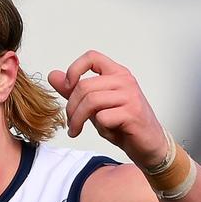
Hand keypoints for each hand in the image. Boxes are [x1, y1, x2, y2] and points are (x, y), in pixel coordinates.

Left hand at [48, 50, 167, 168]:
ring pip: (91, 101)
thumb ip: (74, 91)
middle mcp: (124, 80)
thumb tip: (53, 75)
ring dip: (78, 120)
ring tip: (76, 130)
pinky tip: (107, 132)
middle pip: (84, 86)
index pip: (92, 57)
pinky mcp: (133, 113)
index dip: (74, 69)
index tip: (67, 88)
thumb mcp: (94, 106)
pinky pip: (103, 117)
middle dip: (71, 108)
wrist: (147, 144)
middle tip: (70, 123)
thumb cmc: (122, 123)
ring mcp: (130, 96)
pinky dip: (100, 128)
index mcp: (116, 73)